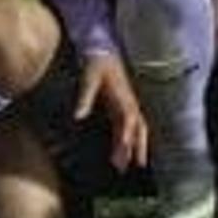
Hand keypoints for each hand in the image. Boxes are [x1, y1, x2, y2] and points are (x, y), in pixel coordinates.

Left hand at [75, 52, 147, 170]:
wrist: (103, 50)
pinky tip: (122, 151)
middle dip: (139, 146)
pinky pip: (128, 127)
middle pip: (139, 128)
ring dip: (134, 146)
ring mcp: (127, 105)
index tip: (125, 148)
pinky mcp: (122, 106)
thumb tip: (78, 117)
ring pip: (136, 129)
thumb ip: (85, 98)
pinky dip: (127, 140)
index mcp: (122, 97)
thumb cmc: (97, 65)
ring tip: (129, 166)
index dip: (128, 134)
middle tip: (137, 165)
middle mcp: (129, 103)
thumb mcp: (89, 79)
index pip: (128, 119)